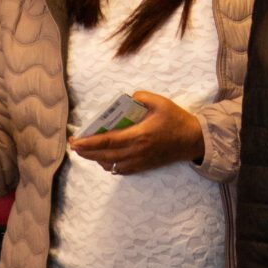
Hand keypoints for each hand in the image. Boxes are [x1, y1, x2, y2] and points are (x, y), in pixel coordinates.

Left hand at [69, 91, 204, 174]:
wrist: (193, 140)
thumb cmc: (176, 120)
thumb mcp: (161, 103)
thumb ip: (142, 97)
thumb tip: (128, 97)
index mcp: (138, 136)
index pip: (107, 141)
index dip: (88, 142)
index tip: (75, 141)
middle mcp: (136, 152)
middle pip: (103, 155)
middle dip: (85, 152)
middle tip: (74, 146)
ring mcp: (138, 162)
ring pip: (109, 164)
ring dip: (95, 159)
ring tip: (85, 151)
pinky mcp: (142, 167)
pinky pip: (120, 170)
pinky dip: (108, 165)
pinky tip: (103, 159)